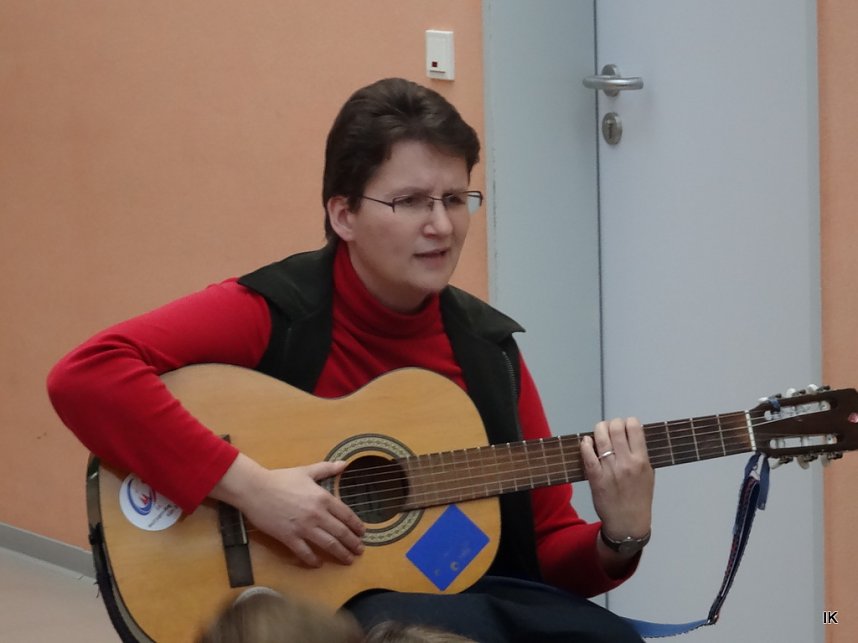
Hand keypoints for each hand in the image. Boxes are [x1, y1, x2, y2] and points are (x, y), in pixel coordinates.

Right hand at [212, 454, 364, 566]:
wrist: (255, 489)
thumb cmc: (281, 479)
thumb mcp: (306, 471)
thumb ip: (326, 468)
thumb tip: (343, 463)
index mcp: (322, 498)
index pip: (346, 514)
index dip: (356, 525)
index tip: (362, 533)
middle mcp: (316, 514)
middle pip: (340, 532)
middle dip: (353, 543)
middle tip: (360, 550)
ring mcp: (303, 527)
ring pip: (328, 544)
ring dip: (341, 553)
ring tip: (348, 560)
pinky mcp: (289, 537)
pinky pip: (304, 552)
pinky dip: (313, 560)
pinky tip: (319, 564)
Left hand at [581, 418, 653, 547]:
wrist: (628, 522)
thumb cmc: (640, 498)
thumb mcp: (649, 475)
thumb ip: (642, 455)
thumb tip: (633, 435)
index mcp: (641, 461)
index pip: (634, 428)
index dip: (628, 422)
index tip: (626, 425)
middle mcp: (626, 463)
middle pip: (616, 429)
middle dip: (612, 423)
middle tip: (611, 427)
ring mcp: (610, 470)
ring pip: (601, 438)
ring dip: (599, 429)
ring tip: (599, 431)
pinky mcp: (595, 477)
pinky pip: (588, 456)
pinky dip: (586, 444)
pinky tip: (587, 441)